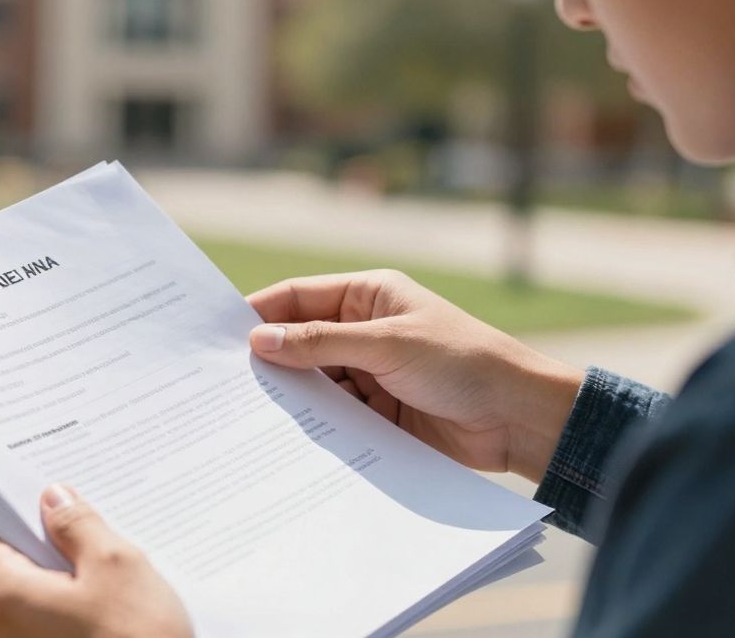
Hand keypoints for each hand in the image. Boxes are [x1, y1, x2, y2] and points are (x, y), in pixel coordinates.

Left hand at [0, 485, 191, 637]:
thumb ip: (77, 525)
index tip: (50, 510)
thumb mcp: (116, 564)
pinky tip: (104, 614)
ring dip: (59, 587)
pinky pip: (40, 628)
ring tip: (106, 584)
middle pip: (5, 570)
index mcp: (2, 597)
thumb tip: (54, 500)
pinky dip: (65, 615)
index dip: (15, 518)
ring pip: (26, 602)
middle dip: (45, 552)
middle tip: (92, 543)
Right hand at [247, 270, 583, 481]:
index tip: (217, 336)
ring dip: (289, 398)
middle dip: (269, 361)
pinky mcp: (378, 415)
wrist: (518, 418)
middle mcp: (364, 332)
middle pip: (301, 343)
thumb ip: (321, 342)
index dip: (260, 314)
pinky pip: (334, 417)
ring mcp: (370, 374)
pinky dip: (312, 426)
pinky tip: (283, 439)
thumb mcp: (387, 344)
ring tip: (243, 415)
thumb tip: (260, 340)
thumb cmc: (462, 361)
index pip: (300, 297)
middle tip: (220, 382)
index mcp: (369, 296)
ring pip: (314, 383)